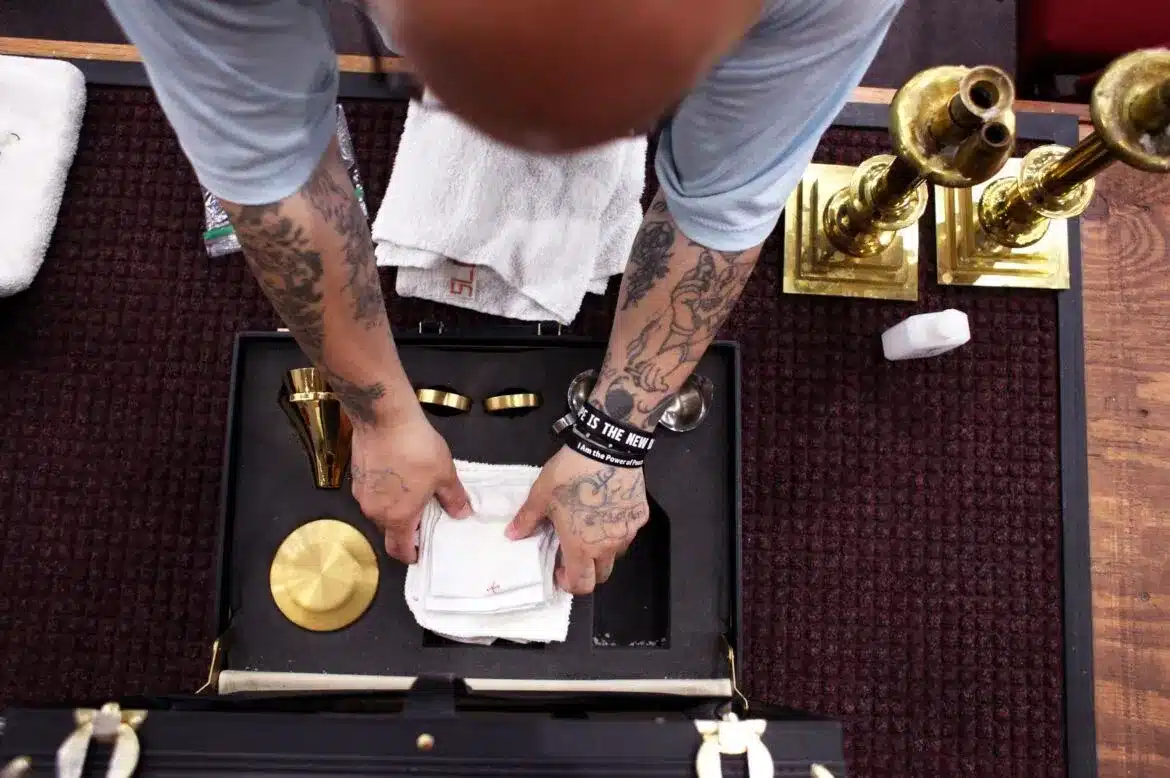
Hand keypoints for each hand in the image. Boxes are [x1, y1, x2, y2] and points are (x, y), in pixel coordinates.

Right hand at [349, 409, 470, 562]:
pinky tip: (396, 479)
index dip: (410, 554)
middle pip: (387, 532)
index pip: (399, 549)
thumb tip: (462, 514)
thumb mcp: (444, 474)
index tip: (420, 552)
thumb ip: (453, 498)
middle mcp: (374, 511)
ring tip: (410, 497)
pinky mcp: (355, 477)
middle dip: (403, 532)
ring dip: (392, 512)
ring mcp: (361, 494)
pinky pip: (371, 495)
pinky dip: (383, 495)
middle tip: (420, 522)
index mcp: (397, 518)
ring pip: (378, 513)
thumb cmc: (417, 449)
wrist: (384, 419)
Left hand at [507, 447, 648, 594]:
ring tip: (591, 529)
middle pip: (602, 574)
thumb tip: (512, 535)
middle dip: (588, 570)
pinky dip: (617, 529)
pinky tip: (608, 511)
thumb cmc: (571, 475)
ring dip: (603, 550)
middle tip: (575, 552)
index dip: (569, 583)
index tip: (559, 570)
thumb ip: (527, 519)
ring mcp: (627, 532)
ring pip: (616, 553)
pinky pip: (628, 532)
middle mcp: (607, 546)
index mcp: (581, 546)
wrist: (607, 449)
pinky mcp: (640, 517)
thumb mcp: (541, 495)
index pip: (580, 584)